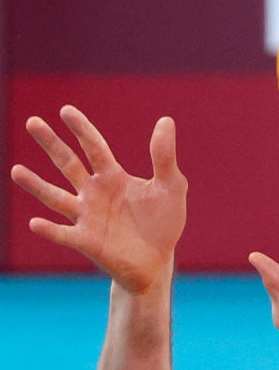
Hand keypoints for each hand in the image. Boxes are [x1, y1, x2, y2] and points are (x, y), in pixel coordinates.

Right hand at [11, 105, 186, 292]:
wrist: (157, 259)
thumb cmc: (162, 221)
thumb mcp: (171, 185)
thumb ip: (164, 156)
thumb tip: (166, 120)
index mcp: (113, 177)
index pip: (94, 147)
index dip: (81, 129)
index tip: (65, 110)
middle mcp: (94, 193)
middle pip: (68, 164)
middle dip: (51, 144)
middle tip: (32, 122)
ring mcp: (87, 217)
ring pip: (56, 198)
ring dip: (36, 185)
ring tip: (16, 171)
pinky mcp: (87, 241)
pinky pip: (64, 234)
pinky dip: (50, 230)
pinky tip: (35, 223)